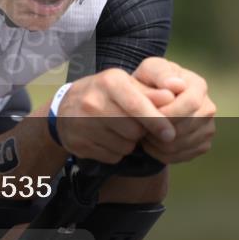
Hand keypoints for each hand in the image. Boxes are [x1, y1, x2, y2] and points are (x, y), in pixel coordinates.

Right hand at [56, 68, 175, 164]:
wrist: (65, 108)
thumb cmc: (104, 94)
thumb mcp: (126, 85)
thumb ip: (150, 92)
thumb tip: (173, 94)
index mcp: (110, 82)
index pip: (138, 106)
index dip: (157, 122)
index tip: (170, 134)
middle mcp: (93, 101)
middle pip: (134, 130)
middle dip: (140, 131)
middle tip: (133, 123)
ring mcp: (82, 124)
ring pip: (124, 146)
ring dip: (128, 143)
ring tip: (118, 130)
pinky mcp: (78, 144)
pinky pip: (112, 157)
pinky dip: (115, 152)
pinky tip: (106, 139)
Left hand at [133, 57, 215, 163]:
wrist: (152, 100)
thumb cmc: (150, 81)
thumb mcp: (150, 70)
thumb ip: (161, 73)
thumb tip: (177, 85)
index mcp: (198, 85)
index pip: (191, 104)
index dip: (167, 112)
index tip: (146, 114)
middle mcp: (208, 107)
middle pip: (186, 127)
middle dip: (160, 128)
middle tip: (140, 126)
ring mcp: (208, 128)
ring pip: (181, 144)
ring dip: (157, 142)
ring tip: (143, 132)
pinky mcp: (202, 145)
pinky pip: (181, 156)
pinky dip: (161, 153)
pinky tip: (151, 142)